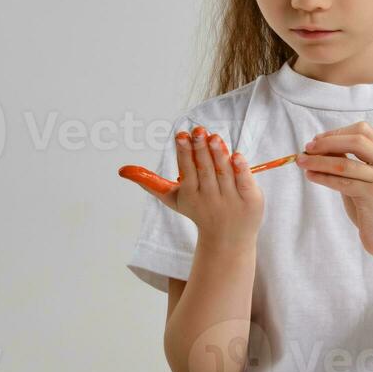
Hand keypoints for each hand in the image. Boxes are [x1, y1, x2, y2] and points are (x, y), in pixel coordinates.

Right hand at [122, 126, 262, 246]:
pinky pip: (244, 182)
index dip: (184, 153)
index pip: (187, 171)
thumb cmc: (198, 211)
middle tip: (198, 131)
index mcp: (191, 195)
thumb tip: (122, 170)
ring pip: (223, 174)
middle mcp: (210, 198)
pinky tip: (236, 154)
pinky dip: (241, 169)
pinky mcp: (250, 200)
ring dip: (218, 155)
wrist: (228, 240)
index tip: (181, 135)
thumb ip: (151, 183)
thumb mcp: (173, 199)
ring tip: (213, 137)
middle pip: (204, 170)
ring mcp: (231, 200)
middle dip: (200, 150)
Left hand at [296, 121, 372, 260]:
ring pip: (345, 163)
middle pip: (357, 140)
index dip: (337, 133)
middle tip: (307, 148)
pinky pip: (342, 182)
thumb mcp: (365, 179)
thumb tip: (320, 146)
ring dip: (319, 161)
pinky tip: (311, 176)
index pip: (363, 131)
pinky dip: (323, 177)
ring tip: (301, 162)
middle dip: (328, 142)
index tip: (317, 140)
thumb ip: (350, 162)